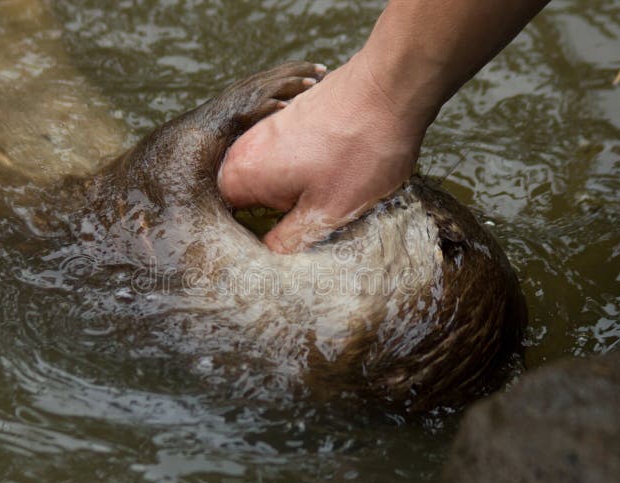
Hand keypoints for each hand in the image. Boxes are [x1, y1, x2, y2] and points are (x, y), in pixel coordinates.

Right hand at [217, 52, 428, 252]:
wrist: (392, 86)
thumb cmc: (360, 148)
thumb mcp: (325, 211)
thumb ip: (288, 241)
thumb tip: (267, 260)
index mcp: (242, 173)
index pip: (228, 222)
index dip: (251, 242)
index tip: (278, 254)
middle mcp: (247, 148)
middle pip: (249, 200)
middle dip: (276, 218)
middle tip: (312, 228)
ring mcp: (270, 130)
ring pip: (274, 179)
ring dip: (298, 195)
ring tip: (334, 197)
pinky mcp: (294, 120)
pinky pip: (292, 159)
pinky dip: (311, 172)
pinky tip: (342, 173)